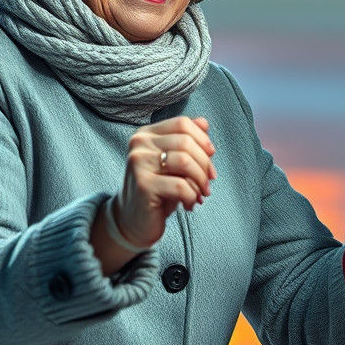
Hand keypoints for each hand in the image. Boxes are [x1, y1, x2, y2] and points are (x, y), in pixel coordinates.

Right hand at [113, 115, 216, 250]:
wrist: (134, 221)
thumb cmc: (159, 190)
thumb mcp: (175, 163)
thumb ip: (187, 142)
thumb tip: (204, 123)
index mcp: (146, 134)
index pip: (182, 123)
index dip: (203, 140)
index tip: (211, 158)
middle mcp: (139, 144)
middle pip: (186, 142)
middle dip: (205, 164)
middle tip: (209, 183)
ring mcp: (138, 163)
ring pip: (185, 161)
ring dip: (200, 181)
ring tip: (201, 194)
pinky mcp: (142, 184)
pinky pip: (180, 185)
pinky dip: (192, 196)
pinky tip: (189, 205)